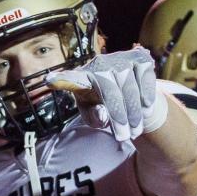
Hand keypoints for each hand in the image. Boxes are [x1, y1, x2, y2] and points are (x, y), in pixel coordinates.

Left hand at [46, 48, 160, 141]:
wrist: (129, 92)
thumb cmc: (104, 105)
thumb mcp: (94, 115)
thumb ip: (93, 117)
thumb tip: (103, 113)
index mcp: (82, 79)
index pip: (70, 80)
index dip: (61, 80)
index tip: (49, 81)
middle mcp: (99, 64)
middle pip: (110, 90)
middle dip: (119, 117)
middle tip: (124, 137)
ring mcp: (120, 58)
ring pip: (129, 86)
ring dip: (134, 112)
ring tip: (135, 131)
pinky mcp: (139, 58)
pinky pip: (145, 77)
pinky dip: (147, 96)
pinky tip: (146, 110)